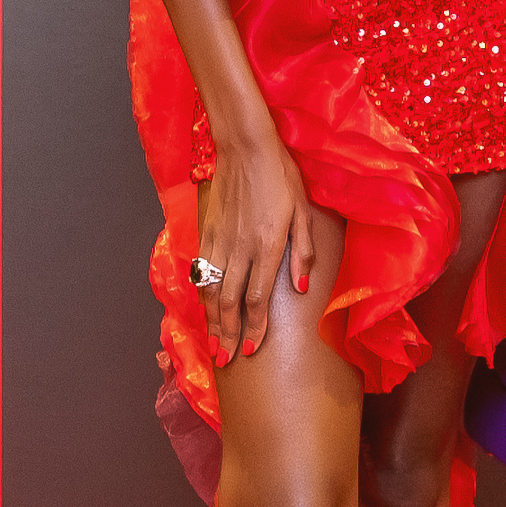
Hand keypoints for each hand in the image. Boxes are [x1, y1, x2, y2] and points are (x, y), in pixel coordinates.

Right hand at [195, 133, 316, 363]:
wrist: (245, 148)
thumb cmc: (281, 177)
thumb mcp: (303, 211)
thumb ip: (302, 252)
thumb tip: (301, 288)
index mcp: (267, 246)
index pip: (258, 298)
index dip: (255, 327)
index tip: (253, 349)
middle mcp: (240, 249)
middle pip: (230, 302)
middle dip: (229, 334)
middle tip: (227, 359)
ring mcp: (220, 241)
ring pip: (211, 290)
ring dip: (212, 320)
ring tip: (214, 343)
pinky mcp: (207, 231)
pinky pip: (202, 270)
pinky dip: (201, 294)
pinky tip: (204, 308)